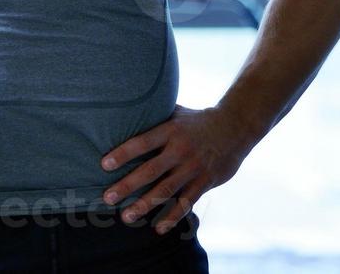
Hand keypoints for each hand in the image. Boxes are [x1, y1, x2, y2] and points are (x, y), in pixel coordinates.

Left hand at [100, 104, 256, 233]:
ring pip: (166, 190)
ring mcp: (193, 168)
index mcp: (170, 131)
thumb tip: (125, 110)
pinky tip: (158, 227)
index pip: (142, 143)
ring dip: (145, 205)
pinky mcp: (205, 182)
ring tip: (126, 217)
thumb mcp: (176, 113)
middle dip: (127, 185)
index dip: (123, 154)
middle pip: (150, 170)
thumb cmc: (197, 120)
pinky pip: (186, 202)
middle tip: (107, 198)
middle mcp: (181, 151)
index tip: (104, 165)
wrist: (235, 128)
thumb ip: (154, 117)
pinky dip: (172, 216)